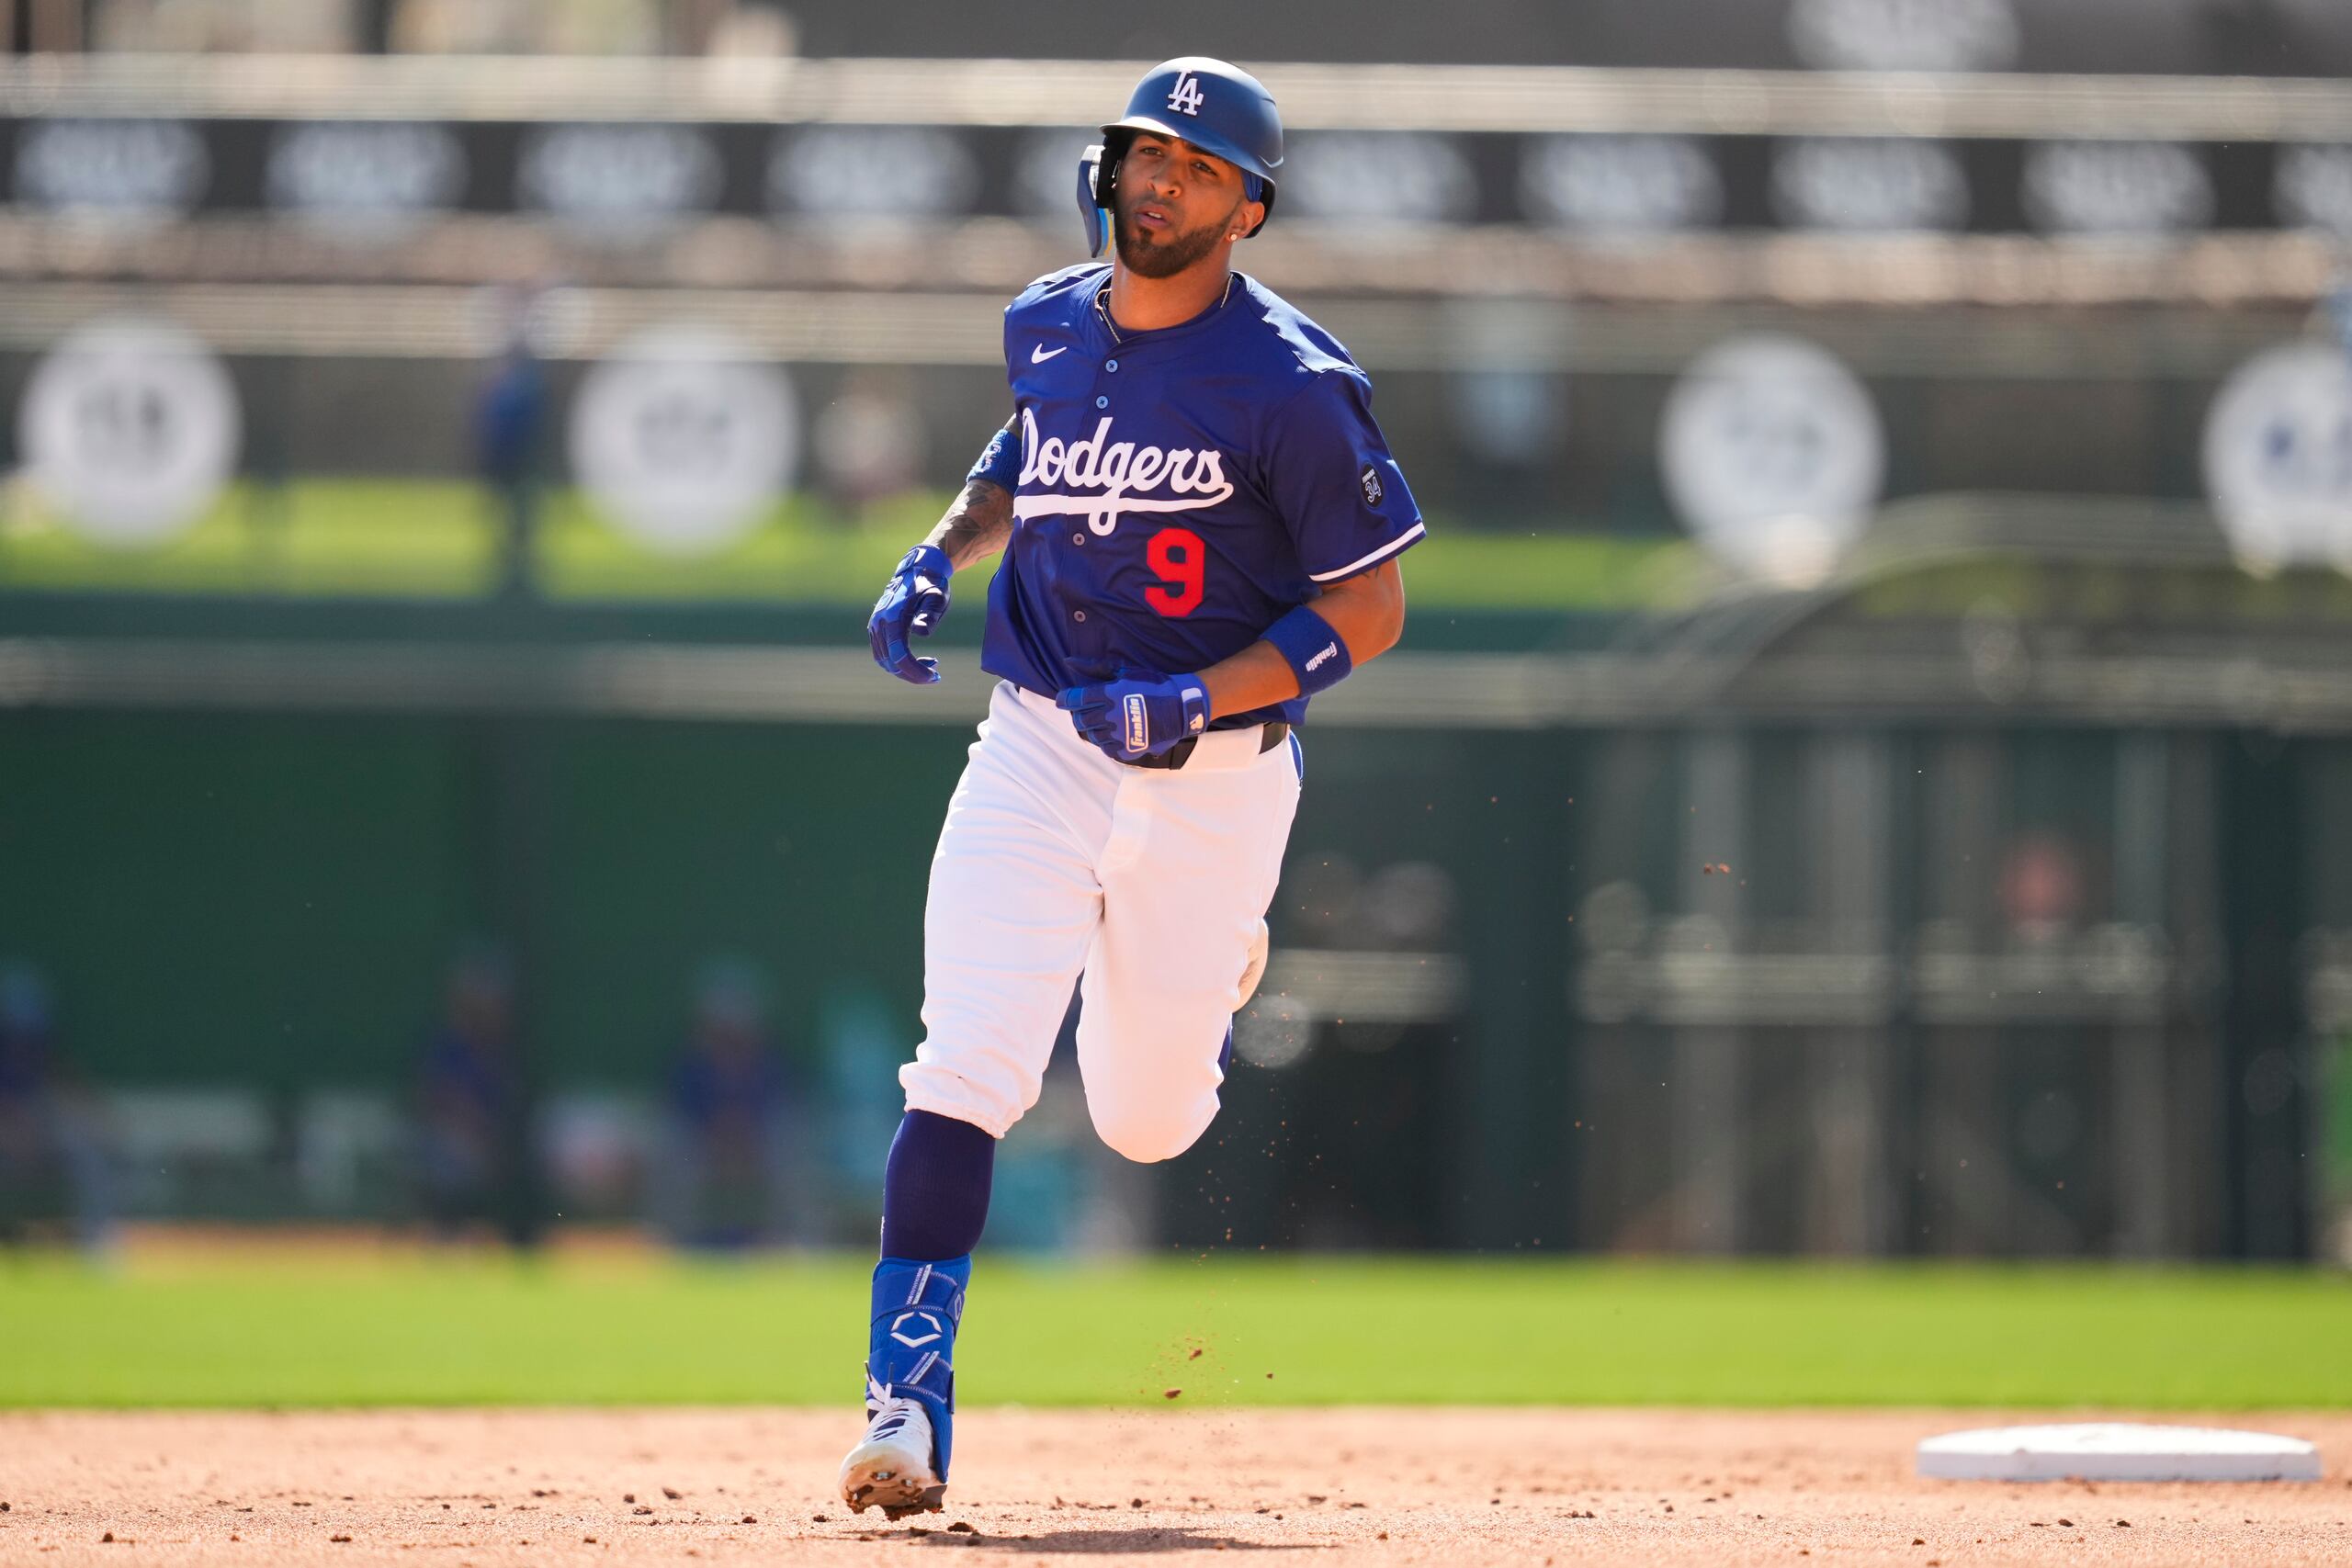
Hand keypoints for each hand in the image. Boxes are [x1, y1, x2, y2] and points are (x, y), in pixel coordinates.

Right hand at [868, 545, 951, 684]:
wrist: (918, 570)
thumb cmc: (931, 584)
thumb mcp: (936, 597)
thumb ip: (929, 614)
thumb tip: (921, 632)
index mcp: (892, 617)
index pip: (899, 654)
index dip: (915, 671)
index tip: (934, 676)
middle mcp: (879, 623)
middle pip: (890, 662)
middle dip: (912, 675)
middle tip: (935, 677)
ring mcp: (875, 626)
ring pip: (884, 661)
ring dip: (906, 670)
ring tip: (930, 669)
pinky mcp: (877, 628)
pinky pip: (883, 654)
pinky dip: (898, 662)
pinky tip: (919, 661)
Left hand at [1056, 664, 1211, 761]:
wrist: (1181, 707)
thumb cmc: (1152, 685)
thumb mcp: (1124, 671)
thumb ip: (1093, 668)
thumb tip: (1067, 660)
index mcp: (1108, 695)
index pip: (1074, 700)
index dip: (1065, 699)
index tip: (1065, 699)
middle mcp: (1111, 717)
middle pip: (1080, 721)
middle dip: (1081, 714)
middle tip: (1090, 710)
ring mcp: (1119, 736)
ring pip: (1092, 736)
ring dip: (1096, 728)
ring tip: (1108, 720)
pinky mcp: (1127, 750)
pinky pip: (1107, 749)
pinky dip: (1108, 741)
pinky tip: (1118, 732)